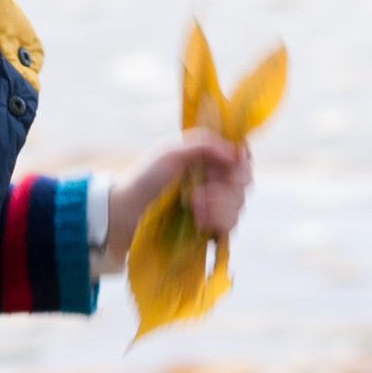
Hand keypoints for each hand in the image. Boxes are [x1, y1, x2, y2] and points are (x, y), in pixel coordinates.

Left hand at [108, 126, 254, 248]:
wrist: (126, 212)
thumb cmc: (146, 178)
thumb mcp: (171, 152)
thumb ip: (205, 144)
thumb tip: (236, 153)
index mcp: (210, 157)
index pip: (243, 157)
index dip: (241, 162)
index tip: (230, 167)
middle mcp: (216, 180)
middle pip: (245, 182)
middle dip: (224, 186)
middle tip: (198, 189)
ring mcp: (215, 205)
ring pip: (239, 205)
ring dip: (217, 205)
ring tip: (192, 205)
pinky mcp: (211, 228)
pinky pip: (231, 226)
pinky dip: (217, 222)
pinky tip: (198, 221)